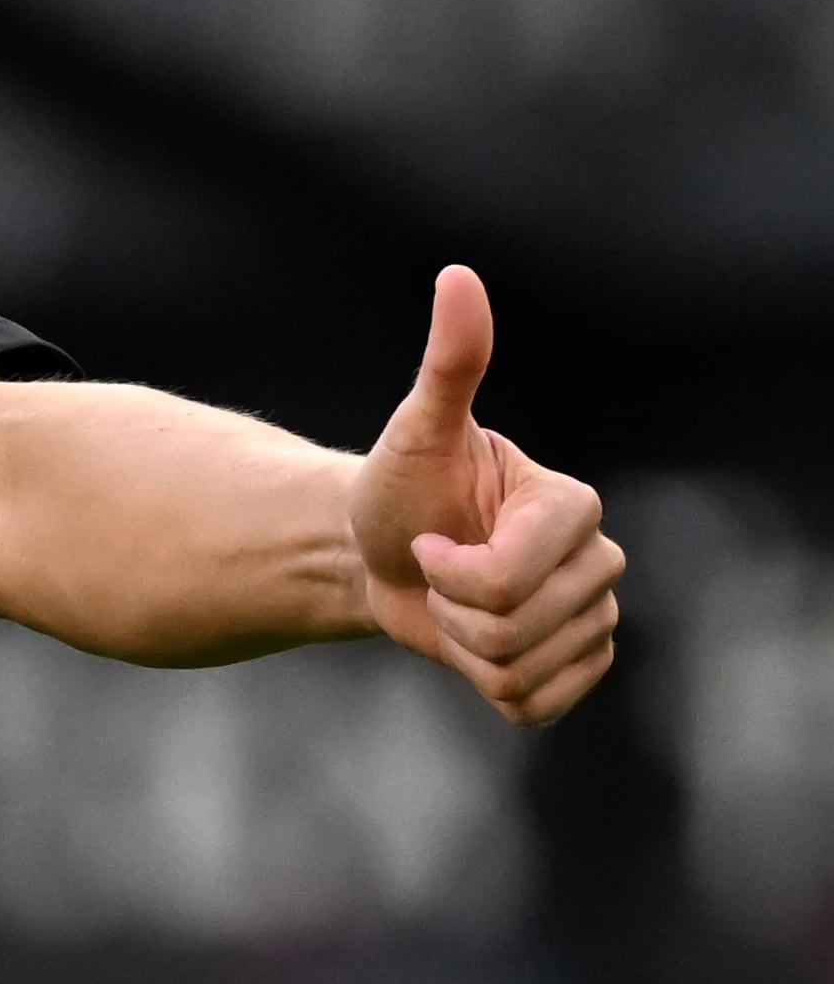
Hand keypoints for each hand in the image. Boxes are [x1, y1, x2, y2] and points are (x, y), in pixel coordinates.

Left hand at [348, 267, 619, 726]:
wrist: (382, 554)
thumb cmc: (398, 489)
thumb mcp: (415, 429)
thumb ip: (450, 361)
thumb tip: (459, 276)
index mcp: (572, 506)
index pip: (512, 575)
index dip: (451, 571)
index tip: (431, 541)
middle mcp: (600, 559)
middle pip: (515, 628)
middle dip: (453, 611)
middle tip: (439, 573)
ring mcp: (594, 616)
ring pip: (520, 670)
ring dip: (465, 648)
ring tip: (455, 606)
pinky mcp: (579, 664)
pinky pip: (537, 707)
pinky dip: (490, 688)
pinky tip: (477, 647)